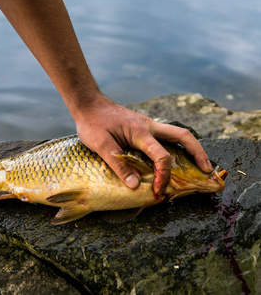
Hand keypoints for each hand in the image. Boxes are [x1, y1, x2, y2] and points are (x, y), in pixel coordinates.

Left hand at [74, 93, 212, 194]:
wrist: (89, 104)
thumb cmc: (93, 123)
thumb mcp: (101, 145)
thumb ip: (118, 165)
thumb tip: (134, 186)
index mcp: (140, 132)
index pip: (161, 156)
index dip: (163, 175)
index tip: (157, 190)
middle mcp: (149, 126)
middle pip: (183, 136)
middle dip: (198, 153)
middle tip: (207, 169)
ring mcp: (148, 125)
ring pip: (177, 134)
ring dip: (190, 148)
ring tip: (199, 165)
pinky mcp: (144, 128)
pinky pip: (165, 137)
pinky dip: (175, 147)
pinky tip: (175, 158)